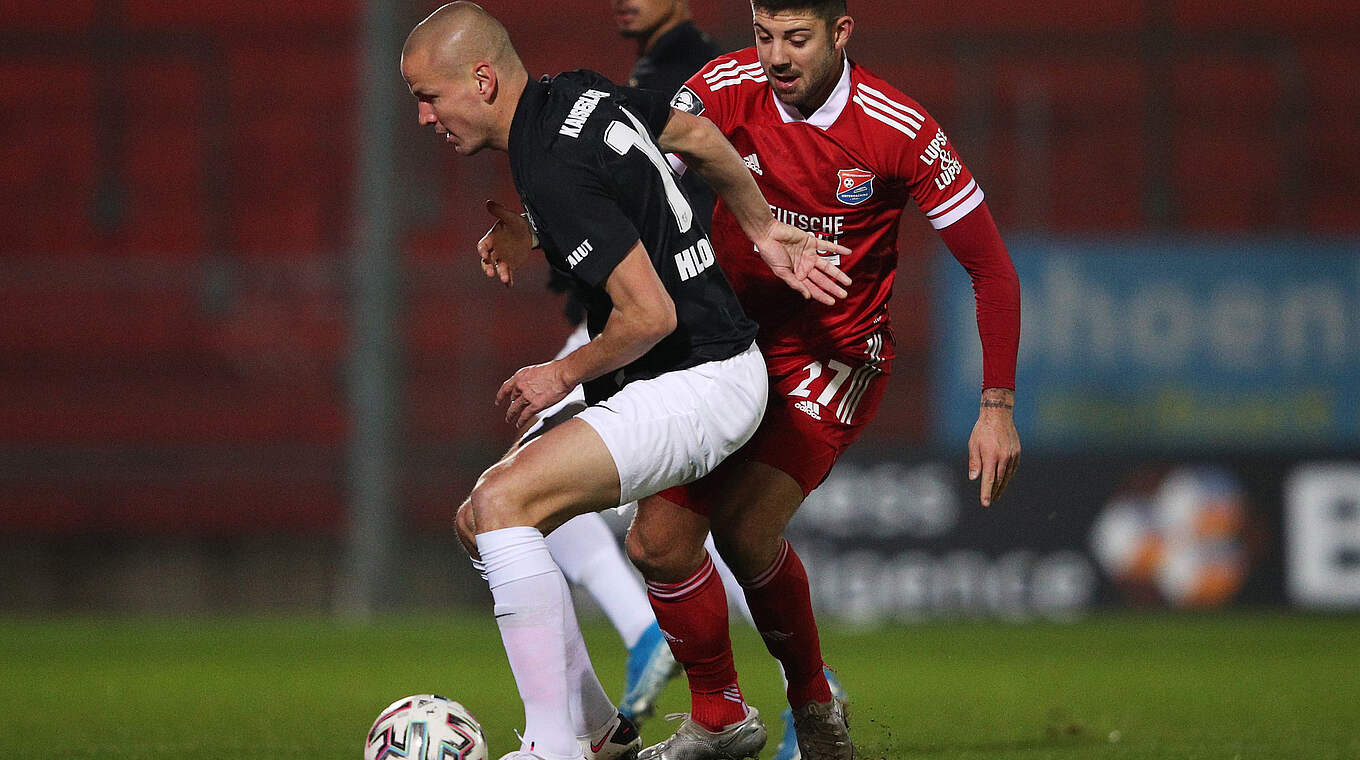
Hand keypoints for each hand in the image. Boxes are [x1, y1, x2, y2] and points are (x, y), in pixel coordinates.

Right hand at [476, 199, 535, 286]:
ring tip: (504, 279)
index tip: (484, 253)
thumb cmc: (516, 223)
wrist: (528, 231)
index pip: (482, 245)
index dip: (482, 250)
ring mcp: (502, 258)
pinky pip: (508, 273)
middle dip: (487, 266)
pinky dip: (508, 280)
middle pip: (487, 260)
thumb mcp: (509, 216)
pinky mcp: (511, 265)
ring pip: (498, 268)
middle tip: (490, 272)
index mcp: (491, 239)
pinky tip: (509, 285)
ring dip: (500, 273)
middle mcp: (494, 250)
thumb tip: (488, 202)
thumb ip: (499, 211)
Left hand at [496, 361, 572, 428]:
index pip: (506, 387)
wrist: (564, 373)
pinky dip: (521, 421)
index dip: (500, 396)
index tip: (498, 401)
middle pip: (512, 399)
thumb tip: (533, 383)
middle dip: (511, 406)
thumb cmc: (556, 369)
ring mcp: (527, 396)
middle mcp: (521, 386)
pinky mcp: (535, 405)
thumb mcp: (537, 370)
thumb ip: (531, 378)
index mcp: (521, 376)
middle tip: (510, 412)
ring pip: (515, 409)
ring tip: (510, 420)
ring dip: (511, 416)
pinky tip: (519, 424)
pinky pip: (525, 415)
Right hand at [752, 221, 852, 305]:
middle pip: (822, 279)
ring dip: (838, 274)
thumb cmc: (770, 253)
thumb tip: (808, 296)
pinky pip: (827, 246)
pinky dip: (838, 248)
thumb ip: (795, 284)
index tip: (832, 302)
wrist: (768, 233)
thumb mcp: (781, 272)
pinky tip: (848, 252)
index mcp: (797, 274)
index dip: (822, 295)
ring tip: (848, 282)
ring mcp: (809, 254)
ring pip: (827, 266)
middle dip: (833, 288)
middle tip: (844, 295)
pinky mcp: (811, 242)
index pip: (812, 288)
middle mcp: (805, 266)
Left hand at [967, 388, 1019, 506]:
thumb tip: (974, 478)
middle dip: (994, 492)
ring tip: (996, 494)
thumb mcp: (973, 444)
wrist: (999, 415)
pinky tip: (1004, 480)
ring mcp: (1012, 455)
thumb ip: (974, 462)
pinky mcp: (1017, 452)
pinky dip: (1008, 476)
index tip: (985, 503)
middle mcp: (1003, 457)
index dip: (986, 492)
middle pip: (999, 480)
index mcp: (990, 456)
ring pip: (1007, 476)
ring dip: (1002, 486)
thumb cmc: (982, 430)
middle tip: (990, 500)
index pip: (988, 479)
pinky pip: (1013, 468)